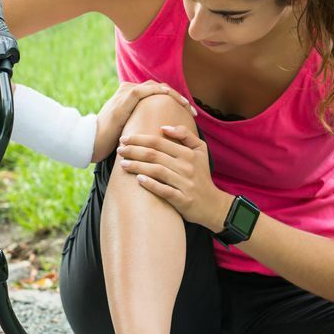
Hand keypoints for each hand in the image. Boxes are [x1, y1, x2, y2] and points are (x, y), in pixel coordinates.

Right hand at [92, 81, 196, 162]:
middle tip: (192, 111)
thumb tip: (157, 135)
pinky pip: (145, 90)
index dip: (174, 101)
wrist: (90, 142)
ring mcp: (125, 93)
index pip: (156, 93)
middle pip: (159, 88)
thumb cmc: (108, 141)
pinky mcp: (124, 98)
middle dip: (177, 98)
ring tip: (187, 107)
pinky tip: (172, 99)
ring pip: (155, 87)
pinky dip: (160, 93)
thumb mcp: (129, 131)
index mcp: (129, 97)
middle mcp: (127, 91)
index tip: (188, 114)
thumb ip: (141, 126)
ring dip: (173, 95)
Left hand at [116, 124, 230, 231]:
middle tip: (119, 150)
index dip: (140, 139)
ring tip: (123, 164)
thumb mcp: (200, 151)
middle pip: (155, 155)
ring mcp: (185, 183)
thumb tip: (164, 127)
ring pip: (157, 171)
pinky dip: (151, 185)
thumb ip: (185, 135)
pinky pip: (165, 190)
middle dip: (134, 151)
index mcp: (189, 153)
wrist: (213, 205)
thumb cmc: (201, 175)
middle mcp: (187, 167)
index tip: (125, 138)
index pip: (159, 142)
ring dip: (137, 166)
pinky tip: (138, 180)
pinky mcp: (183, 200)